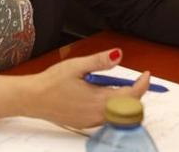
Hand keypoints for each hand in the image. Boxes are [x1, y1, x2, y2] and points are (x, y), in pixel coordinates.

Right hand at [24, 48, 149, 127]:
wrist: (32, 98)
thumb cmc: (51, 82)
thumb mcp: (77, 65)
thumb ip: (100, 61)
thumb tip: (119, 54)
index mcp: (98, 101)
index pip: (131, 96)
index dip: (142, 85)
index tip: (146, 74)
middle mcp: (97, 115)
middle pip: (128, 108)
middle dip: (136, 94)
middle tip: (136, 80)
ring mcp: (91, 122)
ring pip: (119, 115)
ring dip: (125, 102)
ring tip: (121, 86)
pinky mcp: (85, 124)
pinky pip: (107, 118)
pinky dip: (114, 108)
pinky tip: (105, 96)